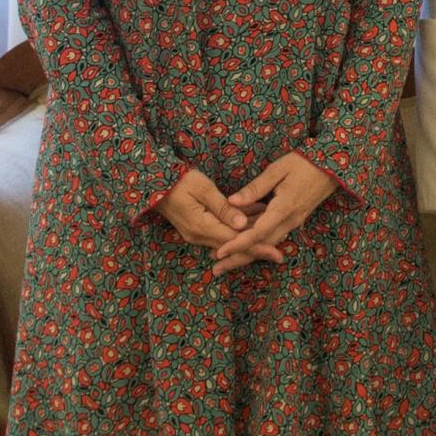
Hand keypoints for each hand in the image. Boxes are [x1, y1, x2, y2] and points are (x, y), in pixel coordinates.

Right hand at [159, 168, 281, 271]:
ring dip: (249, 236)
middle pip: (233, 245)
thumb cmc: (181, 182)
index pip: (236, 241)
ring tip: (273, 234)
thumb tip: (242, 226)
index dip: (257, 247)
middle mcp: (200, 235)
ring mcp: (198, 233)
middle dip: (256, 247)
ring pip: (229, 239)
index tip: (276, 253)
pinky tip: (255, 219)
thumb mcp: (204, 190)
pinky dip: (238, 228)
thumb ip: (224, 208)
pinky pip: (221, 232)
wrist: (155, 185)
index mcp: (202, 227)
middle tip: (279, 253)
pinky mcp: (198, 227)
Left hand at [213, 153, 336, 275]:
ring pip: (268, 243)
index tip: (219, 252)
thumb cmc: (304, 163)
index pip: (257, 233)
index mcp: (284, 208)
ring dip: (247, 254)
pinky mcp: (295, 219)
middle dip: (239, 258)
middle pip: (262, 246)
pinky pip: (274, 235)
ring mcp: (294, 221)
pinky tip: (244, 243)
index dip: (237, 244)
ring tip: (225, 261)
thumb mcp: (277, 170)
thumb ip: (255, 188)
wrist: (333, 166)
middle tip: (216, 269)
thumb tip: (231, 202)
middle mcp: (290, 221)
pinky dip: (258, 242)